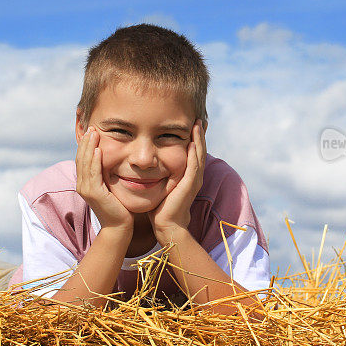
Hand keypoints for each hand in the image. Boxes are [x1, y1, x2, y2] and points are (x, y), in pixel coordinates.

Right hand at [75, 127, 133, 230]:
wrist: (119, 226)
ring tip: (94, 133)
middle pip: (81, 158)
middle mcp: (82, 185)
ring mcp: (86, 190)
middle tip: (91, 127)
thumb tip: (110, 160)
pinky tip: (98, 150)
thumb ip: (107, 174)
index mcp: (84, 182)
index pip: (82, 159)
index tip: (92, 130)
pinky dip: (95, 161)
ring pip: (85, 164)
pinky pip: (93, 174)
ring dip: (89, 147)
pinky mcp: (94, 194)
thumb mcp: (110, 186)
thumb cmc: (118, 206)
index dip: (85, 145)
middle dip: (86, 142)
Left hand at [148, 120, 205, 242]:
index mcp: (188, 176)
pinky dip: (194, 153)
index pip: (193, 152)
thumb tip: (145, 164)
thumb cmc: (161, 208)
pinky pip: (194, 166)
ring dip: (199, 139)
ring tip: (197, 124)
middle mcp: (194, 176)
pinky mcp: (189, 185)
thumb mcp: (161, 185)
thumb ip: (158, 174)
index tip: (190, 124)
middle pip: (199, 150)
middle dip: (199, 134)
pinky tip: (192, 142)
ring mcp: (194, 180)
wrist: (168, 226)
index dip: (193, 138)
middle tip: (197, 119)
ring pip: (199, 155)